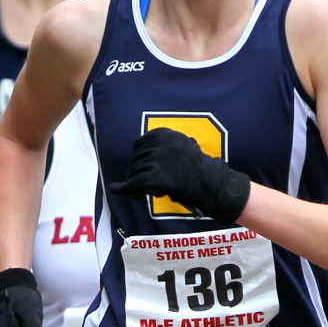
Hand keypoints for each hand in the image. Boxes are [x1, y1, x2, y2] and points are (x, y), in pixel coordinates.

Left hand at [108, 127, 250, 224]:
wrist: (211, 183)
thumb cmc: (199, 168)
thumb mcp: (182, 146)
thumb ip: (163, 146)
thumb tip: (140, 155)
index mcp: (165, 134)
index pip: (141, 144)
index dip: (139, 158)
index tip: (142, 167)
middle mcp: (159, 144)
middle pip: (136, 159)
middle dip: (137, 171)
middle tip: (143, 184)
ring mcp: (156, 160)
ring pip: (135, 172)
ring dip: (136, 182)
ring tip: (143, 192)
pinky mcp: (153, 178)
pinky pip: (133, 184)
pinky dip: (122, 188)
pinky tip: (115, 189)